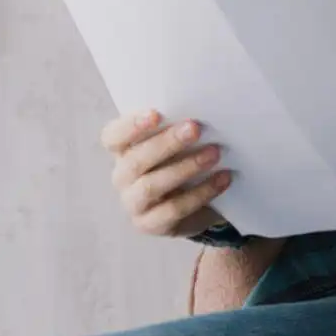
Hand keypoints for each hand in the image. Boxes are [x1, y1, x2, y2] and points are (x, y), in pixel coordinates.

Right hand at [101, 110, 231, 237]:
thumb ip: (176, 128)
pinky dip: (200, 193)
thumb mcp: (176, 143)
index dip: (130, 125)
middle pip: (135, 161)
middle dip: (166, 143)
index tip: (156, 114)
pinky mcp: (150, 225)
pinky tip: (222, 179)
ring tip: (214, 153)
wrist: (194, 204)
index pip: (113, 137)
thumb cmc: (180, 161)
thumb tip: (200, 110)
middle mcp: (121, 177)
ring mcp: (133, 203)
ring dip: (185, 168)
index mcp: (122, 151)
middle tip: (195, 128)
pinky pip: (173, 210)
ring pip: (151, 186)